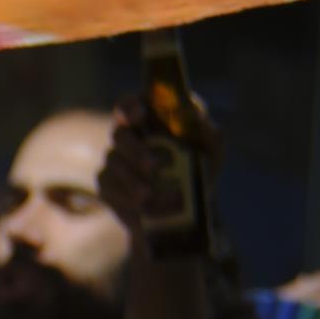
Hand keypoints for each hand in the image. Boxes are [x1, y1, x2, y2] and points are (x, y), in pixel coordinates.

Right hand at [100, 94, 221, 236]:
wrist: (184, 215)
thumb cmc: (198, 175)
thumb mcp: (211, 155)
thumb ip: (210, 134)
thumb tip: (198, 116)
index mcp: (151, 119)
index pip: (130, 103)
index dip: (130, 106)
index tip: (140, 115)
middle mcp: (130, 135)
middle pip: (119, 132)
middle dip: (134, 149)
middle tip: (152, 167)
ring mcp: (116, 159)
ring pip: (113, 160)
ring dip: (131, 178)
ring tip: (148, 196)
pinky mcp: (107, 184)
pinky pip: (108, 184)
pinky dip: (125, 194)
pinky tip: (141, 206)